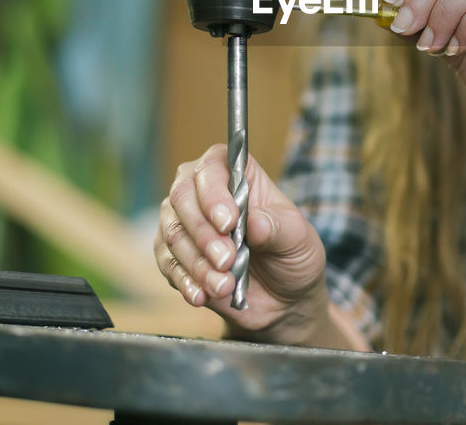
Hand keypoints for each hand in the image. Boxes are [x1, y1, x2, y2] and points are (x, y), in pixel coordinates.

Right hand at [155, 144, 328, 343]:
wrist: (283, 298)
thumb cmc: (292, 254)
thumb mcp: (298, 239)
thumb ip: (278, 228)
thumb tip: (255, 222)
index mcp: (238, 175)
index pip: (213, 167)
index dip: (214, 192)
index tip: (228, 222)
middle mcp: (204, 193)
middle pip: (182, 197)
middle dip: (203, 232)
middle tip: (227, 260)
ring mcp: (186, 224)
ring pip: (172, 233)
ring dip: (197, 262)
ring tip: (224, 285)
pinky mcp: (175, 256)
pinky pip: (167, 264)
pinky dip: (184, 281)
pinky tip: (202, 295)